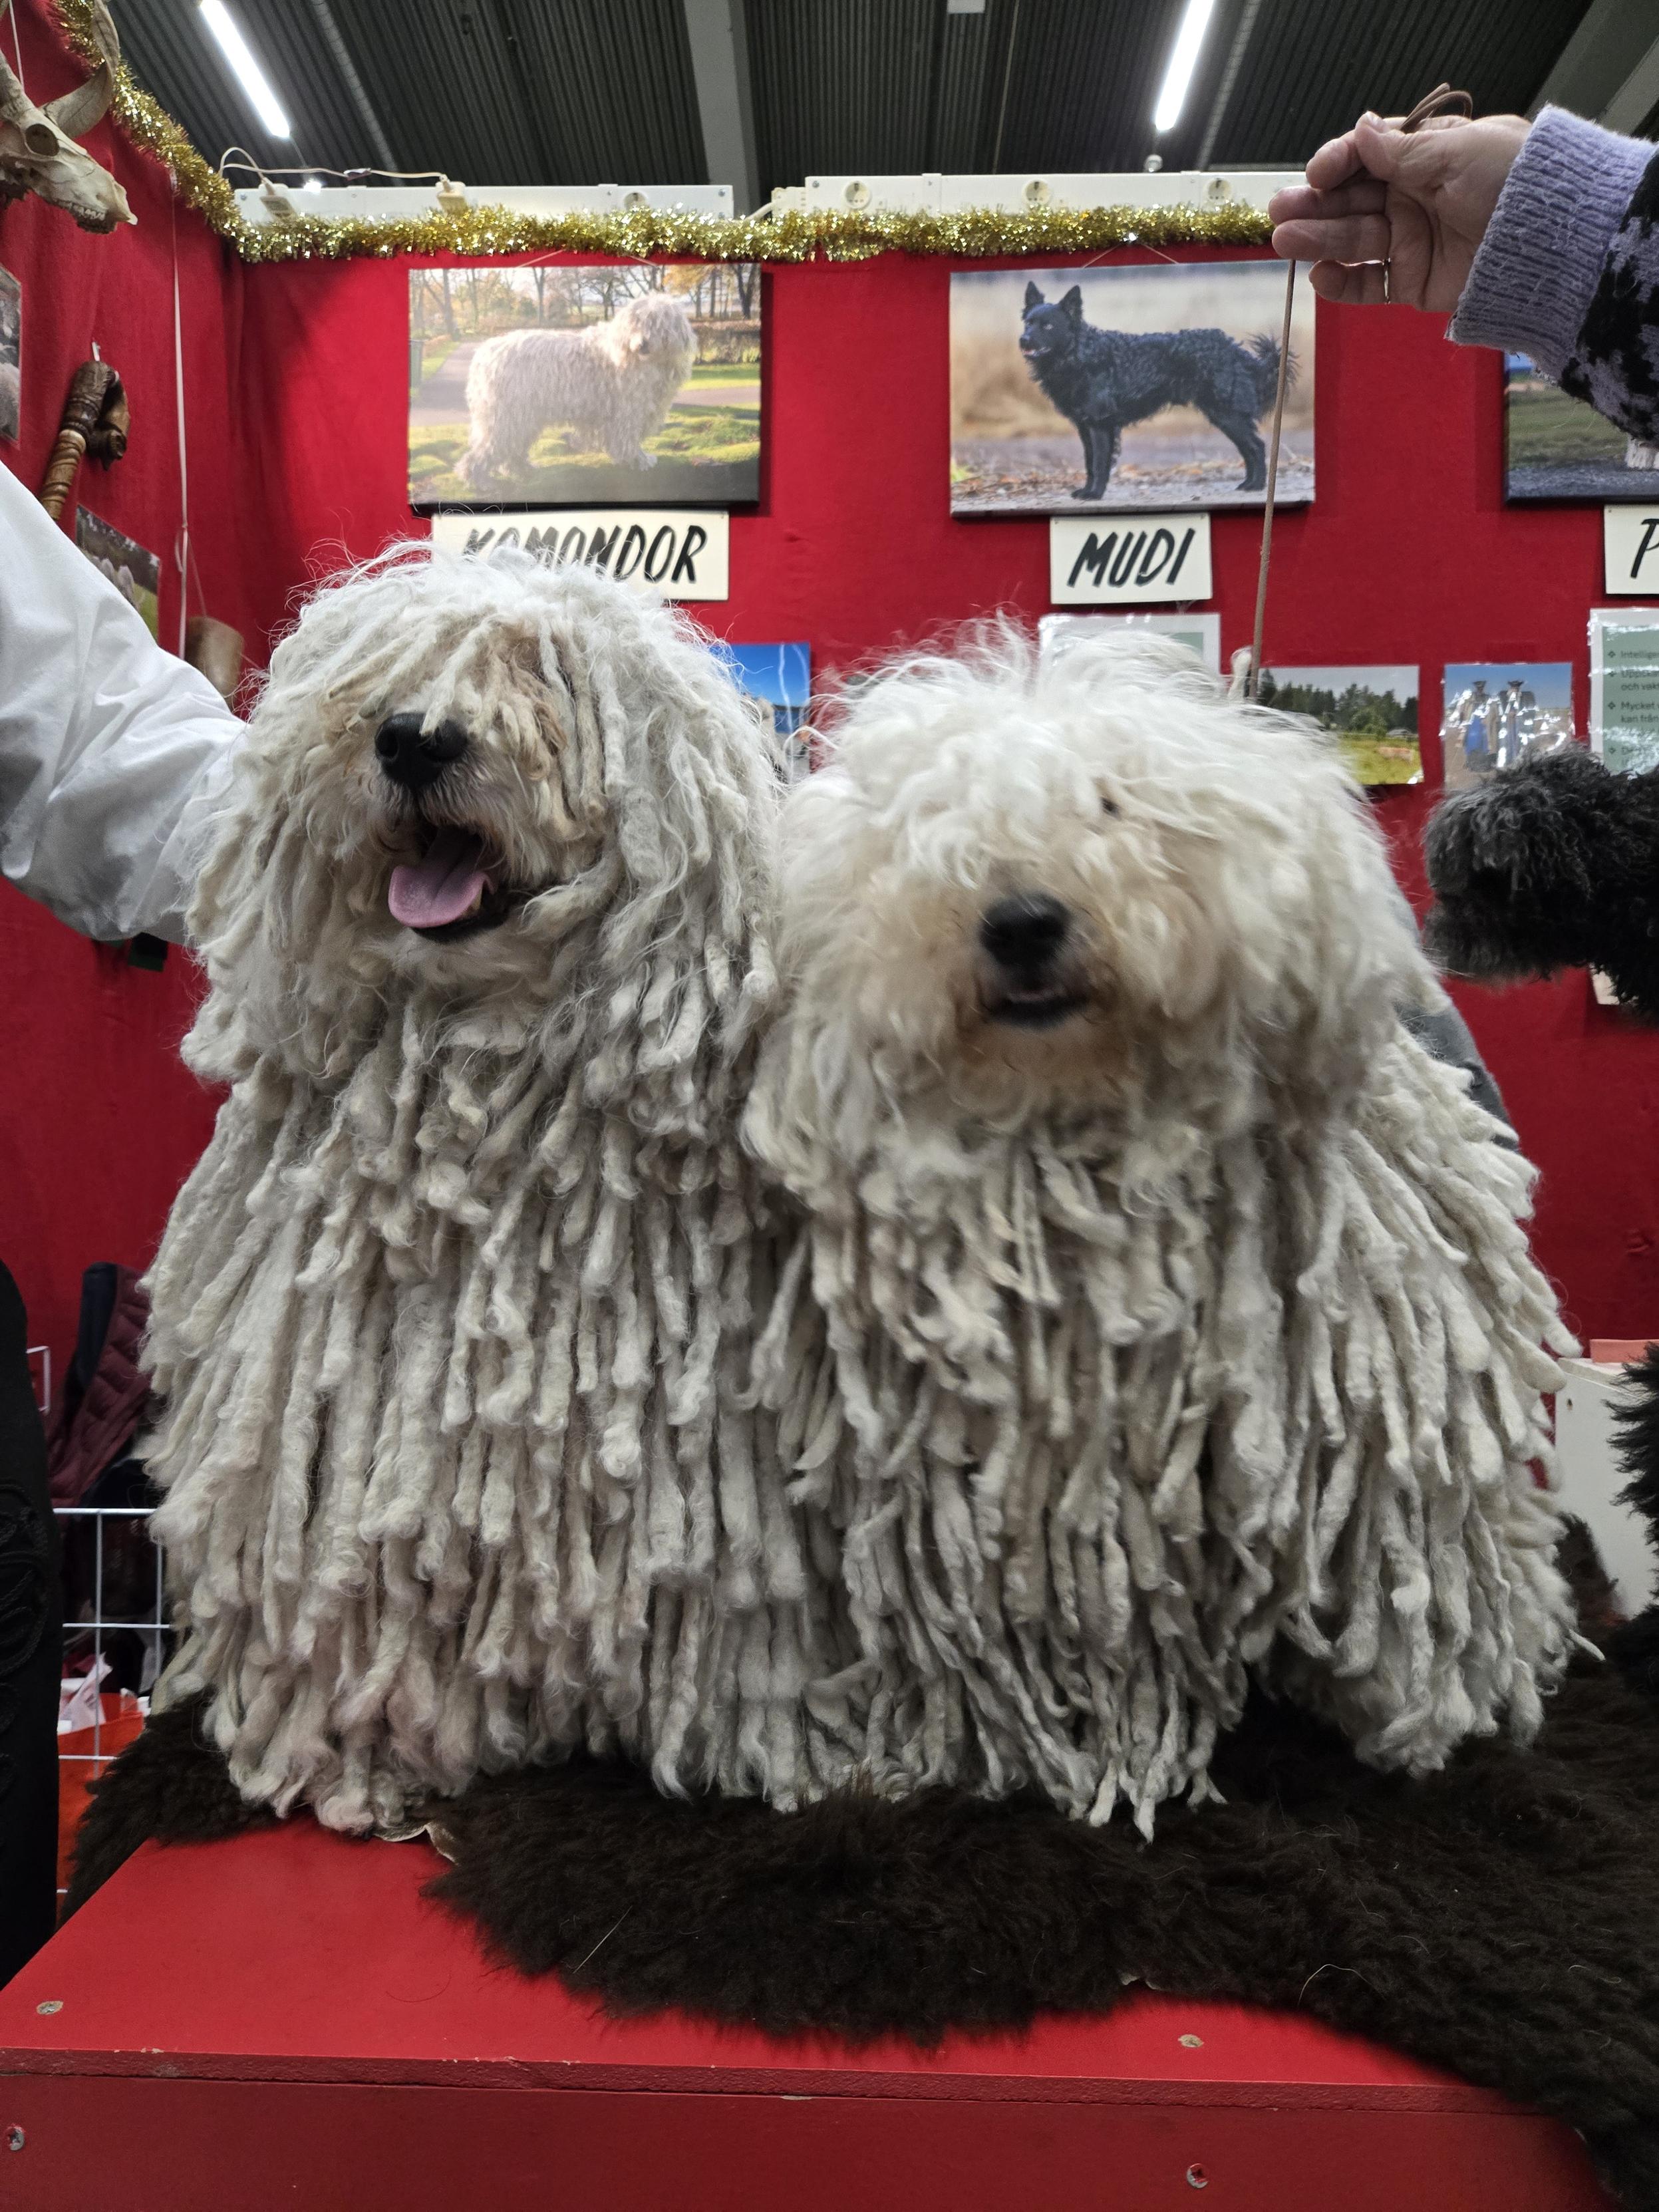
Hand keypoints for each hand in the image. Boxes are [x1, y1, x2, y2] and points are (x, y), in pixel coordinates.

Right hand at [1267, 112, 1530, 311]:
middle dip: (1316, 204)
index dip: (1340, 162)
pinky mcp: (1414, 284)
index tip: (1319, 173)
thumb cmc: (1511, 183)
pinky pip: (1370, 287)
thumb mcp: (1455, 153)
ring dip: (1318, 240)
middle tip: (1279, 211)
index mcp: (1428, 157)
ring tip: (1286, 241)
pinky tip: (1323, 276)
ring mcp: (1412, 242)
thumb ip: (1402, 150)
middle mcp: (1416, 197)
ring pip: (1354, 241)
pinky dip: (1344, 285)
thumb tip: (1361, 128)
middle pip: (1354, 200)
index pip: (1371, 155)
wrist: (1549, 244)